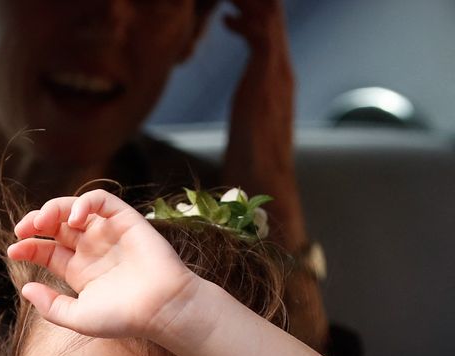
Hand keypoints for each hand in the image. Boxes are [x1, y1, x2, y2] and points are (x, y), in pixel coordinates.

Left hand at [7, 190, 197, 340]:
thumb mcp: (78, 317)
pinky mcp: (125, 220)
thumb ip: (50, 306)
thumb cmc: (123, 318)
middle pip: (56, 226)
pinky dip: (84, 201)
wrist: (161, 310)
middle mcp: (91, 249)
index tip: (13, 250)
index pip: (46, 250)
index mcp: (78, 270)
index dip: (28, 246)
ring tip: (42, 221)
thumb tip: (25, 288)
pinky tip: (73, 217)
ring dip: (53, 209)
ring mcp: (107, 233)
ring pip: (74, 209)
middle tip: (23, 230)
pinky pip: (102, 200)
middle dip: (35, 223)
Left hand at [222, 0, 304, 250]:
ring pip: (271, 19)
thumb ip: (252, 99)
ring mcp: (278, 74)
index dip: (254, 9)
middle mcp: (283, 70)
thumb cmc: (250, 159)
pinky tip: (227, 18)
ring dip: (249, 3)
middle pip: (273, 16)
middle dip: (253, 1)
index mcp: (278, 77)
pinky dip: (247, 21)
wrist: (263, 182)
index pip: (271, 28)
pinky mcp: (267, 81)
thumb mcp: (249, 118)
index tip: (232, 1)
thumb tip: (248, 98)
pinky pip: (262, 35)